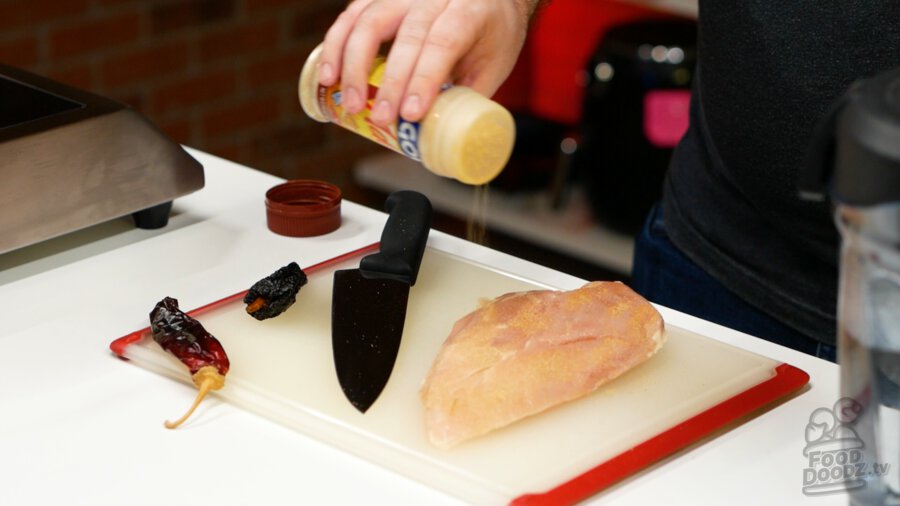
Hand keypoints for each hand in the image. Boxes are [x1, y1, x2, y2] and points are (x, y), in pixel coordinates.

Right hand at [318, 0, 532, 125]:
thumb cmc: (493, 34)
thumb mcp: (494, 66)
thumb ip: (468, 96)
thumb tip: (441, 137)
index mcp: (469, 12)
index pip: (442, 43)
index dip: (423, 79)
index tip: (410, 114)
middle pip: (406, 35)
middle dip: (388, 82)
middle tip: (378, 119)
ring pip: (370, 21)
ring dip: (353, 65)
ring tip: (348, 102)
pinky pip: (352, 16)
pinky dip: (335, 46)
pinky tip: (329, 75)